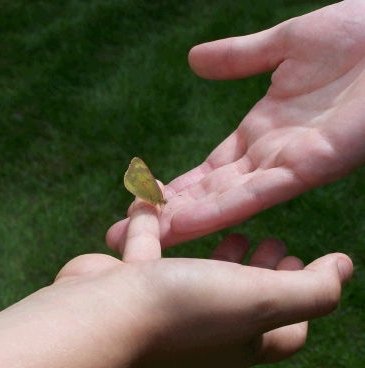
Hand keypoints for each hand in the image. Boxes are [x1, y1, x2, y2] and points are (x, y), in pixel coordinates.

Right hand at [0, 198, 352, 367]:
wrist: (99, 315)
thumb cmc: (184, 309)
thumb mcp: (263, 301)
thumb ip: (311, 290)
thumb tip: (343, 269)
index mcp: (240, 335)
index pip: (286, 327)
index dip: (302, 293)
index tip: (301, 257)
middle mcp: (203, 325)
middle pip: (242, 299)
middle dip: (258, 270)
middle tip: (267, 240)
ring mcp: (164, 304)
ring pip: (196, 272)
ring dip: (214, 247)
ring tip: (230, 227)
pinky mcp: (130, 282)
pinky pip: (148, 248)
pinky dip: (154, 222)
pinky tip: (153, 196)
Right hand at [106, 0, 364, 250]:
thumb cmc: (358, 34)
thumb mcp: (285, 43)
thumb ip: (239, 58)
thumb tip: (192, 60)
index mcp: (262, 133)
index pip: (208, 169)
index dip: (174, 186)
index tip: (138, 200)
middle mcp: (271, 158)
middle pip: (210, 194)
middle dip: (167, 215)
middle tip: (119, 235)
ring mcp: (291, 166)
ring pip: (228, 202)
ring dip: (186, 222)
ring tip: (145, 239)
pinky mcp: (313, 166)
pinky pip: (258, 192)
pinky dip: (221, 209)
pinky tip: (187, 221)